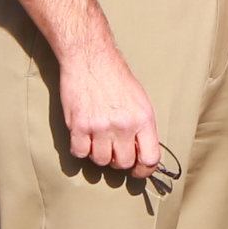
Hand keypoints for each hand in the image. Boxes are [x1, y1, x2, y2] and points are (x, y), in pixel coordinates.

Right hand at [56, 36, 165, 176]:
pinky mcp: (78, 126)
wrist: (90, 58)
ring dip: (98, 154)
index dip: (144, 170)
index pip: (150, 159)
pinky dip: (80, 148)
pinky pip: (80, 153)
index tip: (137, 170)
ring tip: (97, 138)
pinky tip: (83, 136)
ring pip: (100, 161)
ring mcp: (99, 127)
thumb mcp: (140, 100)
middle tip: (113, 148)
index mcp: (143, 119)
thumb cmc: (116, 77)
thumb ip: (142, 127)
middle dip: (118, 160)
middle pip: (122, 163)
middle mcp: (123, 126)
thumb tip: (142, 152)